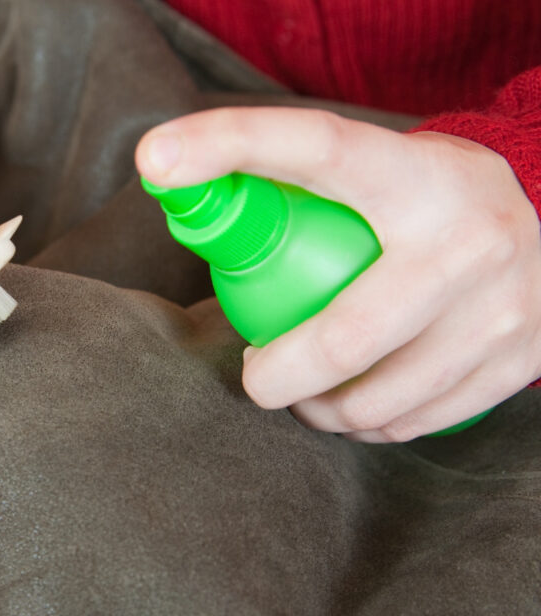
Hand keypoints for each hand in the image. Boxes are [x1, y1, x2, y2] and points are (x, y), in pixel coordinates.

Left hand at [136, 107, 540, 440]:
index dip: (230, 144)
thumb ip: (300, 186)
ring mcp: (502, 306)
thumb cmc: (423, 205)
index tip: (157, 157)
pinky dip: (371, 425)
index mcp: (413, 175)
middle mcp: (467, 238)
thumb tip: (185, 199)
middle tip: (256, 376)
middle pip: (344, 339)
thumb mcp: (378, 171)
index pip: (313, 147)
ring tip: (305, 395)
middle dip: (276, 377)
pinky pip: (417, 421)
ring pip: (376, 400)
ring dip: (320, 411)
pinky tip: (358, 406)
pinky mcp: (522, 360)